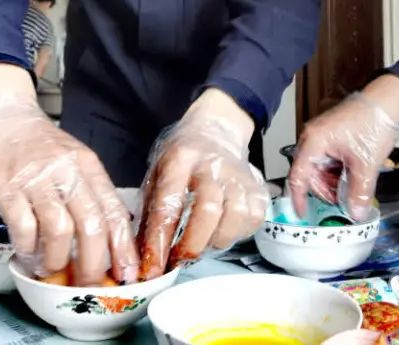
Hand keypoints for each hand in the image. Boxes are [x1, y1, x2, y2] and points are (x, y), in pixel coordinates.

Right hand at [0, 64, 138, 284]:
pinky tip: (27, 254)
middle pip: (92, 225)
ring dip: (58, 259)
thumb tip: (108, 234)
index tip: (128, 272)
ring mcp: (35, 179)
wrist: (1, 113)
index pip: (115, 211)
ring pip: (60, 231)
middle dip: (94, 263)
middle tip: (87, 282)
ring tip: (51, 267)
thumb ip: (89, 191)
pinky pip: (24, 228)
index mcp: (88, 166)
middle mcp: (66, 171)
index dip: (124, 247)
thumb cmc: (36, 142)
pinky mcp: (6, 187)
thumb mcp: (73, 159)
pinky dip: (28, 250)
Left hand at [139, 89, 265, 279]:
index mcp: (180, 158)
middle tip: (178, 261)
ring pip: (234, 216)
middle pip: (207, 210)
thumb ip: (150, 211)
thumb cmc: (182, 158)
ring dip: (215, 240)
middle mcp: (212, 165)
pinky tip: (222, 231)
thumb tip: (142, 256)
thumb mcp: (156, 173)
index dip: (159, 241)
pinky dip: (237, 234)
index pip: (168, 203)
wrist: (215, 131)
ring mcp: (238, 175)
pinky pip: (253, 219)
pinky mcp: (257, 187)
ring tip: (202, 242)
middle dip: (191, 245)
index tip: (152, 267)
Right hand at [287, 75, 398, 220]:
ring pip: (319, 168)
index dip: (299, 198)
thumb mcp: (366, 164)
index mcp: (314, 142)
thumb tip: (355, 213)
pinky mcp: (330, 135)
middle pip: (309, 174)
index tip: (304, 214)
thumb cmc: (372, 123)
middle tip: (343, 201)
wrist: (386, 101)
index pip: (298, 176)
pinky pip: (327, 159)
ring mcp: (321, 135)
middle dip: (325, 190)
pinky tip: (352, 175)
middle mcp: (312, 138)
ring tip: (352, 187)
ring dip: (333, 181)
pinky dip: (337, 171)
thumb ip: (359, 192)